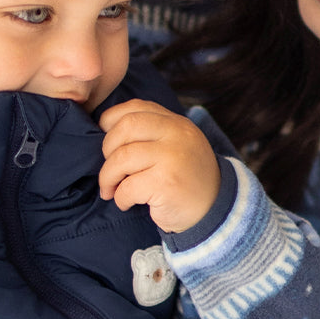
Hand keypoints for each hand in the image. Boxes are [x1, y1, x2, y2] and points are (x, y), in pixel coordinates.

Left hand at [97, 99, 221, 233]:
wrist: (214, 211)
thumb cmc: (185, 179)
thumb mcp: (176, 146)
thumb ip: (151, 133)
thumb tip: (105, 130)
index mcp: (176, 123)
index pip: (136, 108)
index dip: (111, 122)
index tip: (108, 144)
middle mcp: (176, 135)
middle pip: (125, 128)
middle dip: (107, 150)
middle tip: (110, 171)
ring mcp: (172, 158)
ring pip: (122, 158)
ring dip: (108, 177)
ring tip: (111, 189)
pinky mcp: (166, 183)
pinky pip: (128, 187)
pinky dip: (120, 198)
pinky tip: (126, 203)